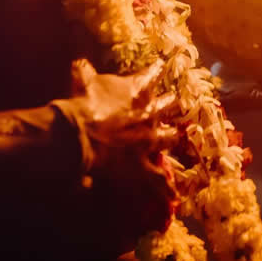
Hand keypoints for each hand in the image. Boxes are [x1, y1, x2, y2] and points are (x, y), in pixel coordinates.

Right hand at [54, 59, 180, 234]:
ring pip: (168, 138)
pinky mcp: (143, 164)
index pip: (150, 75)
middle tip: (176, 99)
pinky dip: (165, 189)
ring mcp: (149, 140)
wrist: (81, 133)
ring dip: (173, 136)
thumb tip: (80, 63)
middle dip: (170, 102)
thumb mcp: (82, 80)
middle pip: (165, 105)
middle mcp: (149, 113)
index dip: (156, 70)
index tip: (162, 65)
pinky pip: (157, 179)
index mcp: (136, 90)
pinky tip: (175, 196)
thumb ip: (85, 72)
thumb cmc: (83, 102)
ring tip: (181, 134)